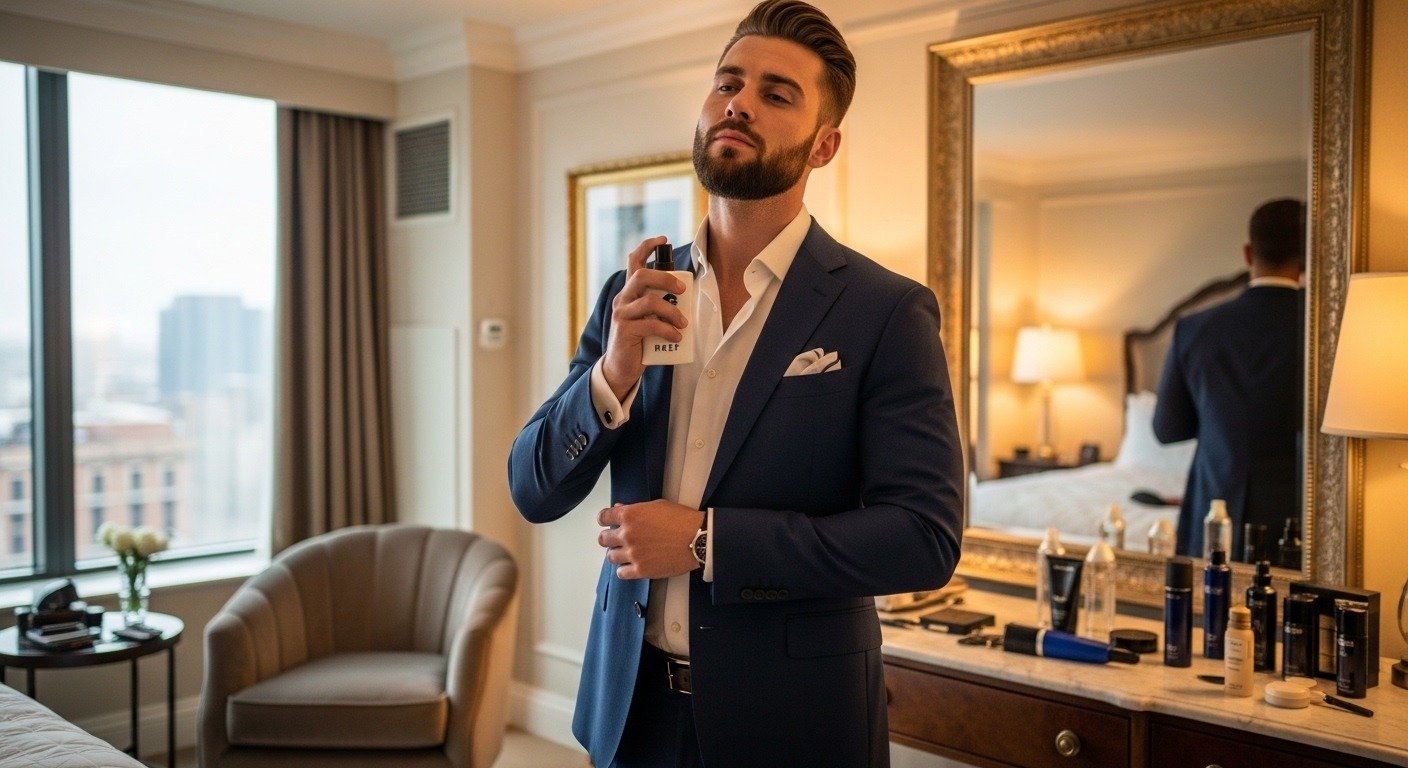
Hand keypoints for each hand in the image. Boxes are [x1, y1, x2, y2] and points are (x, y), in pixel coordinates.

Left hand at [597, 500, 703, 579]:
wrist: (698, 540)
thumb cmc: (680, 519)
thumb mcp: (657, 506)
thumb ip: (635, 509)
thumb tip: (619, 509)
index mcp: (630, 515)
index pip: (603, 517)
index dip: (605, 519)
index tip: (608, 522)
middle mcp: (627, 535)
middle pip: (603, 539)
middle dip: (609, 538)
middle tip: (617, 539)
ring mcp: (632, 554)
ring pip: (611, 557)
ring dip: (617, 554)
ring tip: (627, 553)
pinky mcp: (641, 571)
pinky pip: (621, 573)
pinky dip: (624, 569)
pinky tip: (632, 565)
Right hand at [601, 236, 688, 399]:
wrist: (621, 367)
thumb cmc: (641, 341)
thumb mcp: (650, 318)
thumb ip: (661, 305)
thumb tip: (687, 298)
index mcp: (630, 292)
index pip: (633, 262)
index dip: (646, 247)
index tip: (662, 240)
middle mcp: (623, 299)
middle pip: (642, 276)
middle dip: (666, 278)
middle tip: (683, 290)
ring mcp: (621, 314)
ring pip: (649, 301)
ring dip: (672, 311)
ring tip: (683, 324)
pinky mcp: (624, 330)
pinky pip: (650, 325)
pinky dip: (668, 330)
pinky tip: (677, 337)